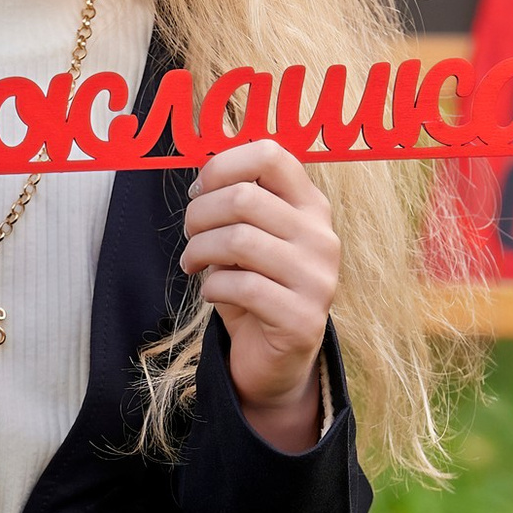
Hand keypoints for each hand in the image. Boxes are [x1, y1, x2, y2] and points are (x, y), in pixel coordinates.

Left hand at [180, 137, 338, 451]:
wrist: (276, 358)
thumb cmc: (255, 286)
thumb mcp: (249, 236)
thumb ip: (238, 198)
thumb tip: (207, 160)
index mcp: (311, 206)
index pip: (271, 155)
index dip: (222, 165)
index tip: (200, 190)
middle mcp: (322, 237)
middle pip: (243, 198)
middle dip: (199, 215)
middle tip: (189, 236)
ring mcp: (318, 279)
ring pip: (237, 241)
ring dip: (199, 252)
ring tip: (194, 264)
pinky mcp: (303, 319)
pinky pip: (240, 286)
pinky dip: (212, 288)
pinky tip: (211, 294)